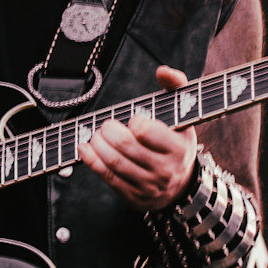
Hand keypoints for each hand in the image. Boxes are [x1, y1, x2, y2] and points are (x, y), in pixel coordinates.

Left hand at [79, 65, 197, 209]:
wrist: (179, 185)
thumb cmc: (175, 142)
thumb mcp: (182, 115)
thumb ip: (176, 86)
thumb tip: (162, 70)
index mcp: (179, 148)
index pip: (146, 132)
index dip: (134, 122)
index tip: (132, 119)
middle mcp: (165, 170)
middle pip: (125, 146)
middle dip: (108, 131)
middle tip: (106, 124)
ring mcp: (149, 186)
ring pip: (114, 162)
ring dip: (97, 144)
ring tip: (96, 134)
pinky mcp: (134, 197)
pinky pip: (107, 177)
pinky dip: (91, 160)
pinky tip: (85, 148)